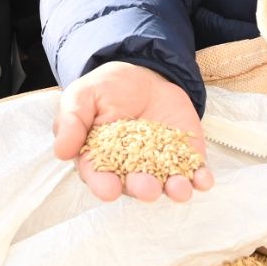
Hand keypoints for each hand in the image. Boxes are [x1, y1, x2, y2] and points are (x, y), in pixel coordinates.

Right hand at [53, 61, 213, 202]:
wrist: (144, 75)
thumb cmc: (108, 89)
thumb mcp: (83, 95)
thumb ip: (72, 120)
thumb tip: (61, 150)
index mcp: (100, 160)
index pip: (99, 177)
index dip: (103, 184)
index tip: (108, 188)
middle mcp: (131, 169)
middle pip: (136, 185)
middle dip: (142, 188)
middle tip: (147, 188)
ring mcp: (161, 165)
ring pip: (167, 184)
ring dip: (174, 189)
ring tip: (179, 189)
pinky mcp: (186, 156)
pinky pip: (195, 172)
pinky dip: (200, 178)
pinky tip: (205, 180)